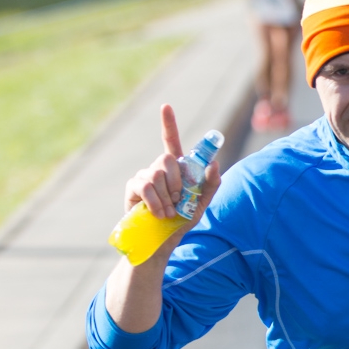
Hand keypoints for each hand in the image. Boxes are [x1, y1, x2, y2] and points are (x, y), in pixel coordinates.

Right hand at [124, 104, 220, 224]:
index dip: (168, 123)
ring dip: (167, 196)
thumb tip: (215, 163)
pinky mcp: (132, 188)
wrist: (162, 242)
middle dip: (177, 181)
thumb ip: (210, 184)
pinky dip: (155, 201)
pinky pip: (144, 186)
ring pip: (156, 174)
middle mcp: (158, 169)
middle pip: (167, 158)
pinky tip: (158, 213)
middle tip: (178, 200)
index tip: (166, 106)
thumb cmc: (181, 222)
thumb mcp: (201, 203)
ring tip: (169, 212)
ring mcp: (144, 177)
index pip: (171, 141)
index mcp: (176, 169)